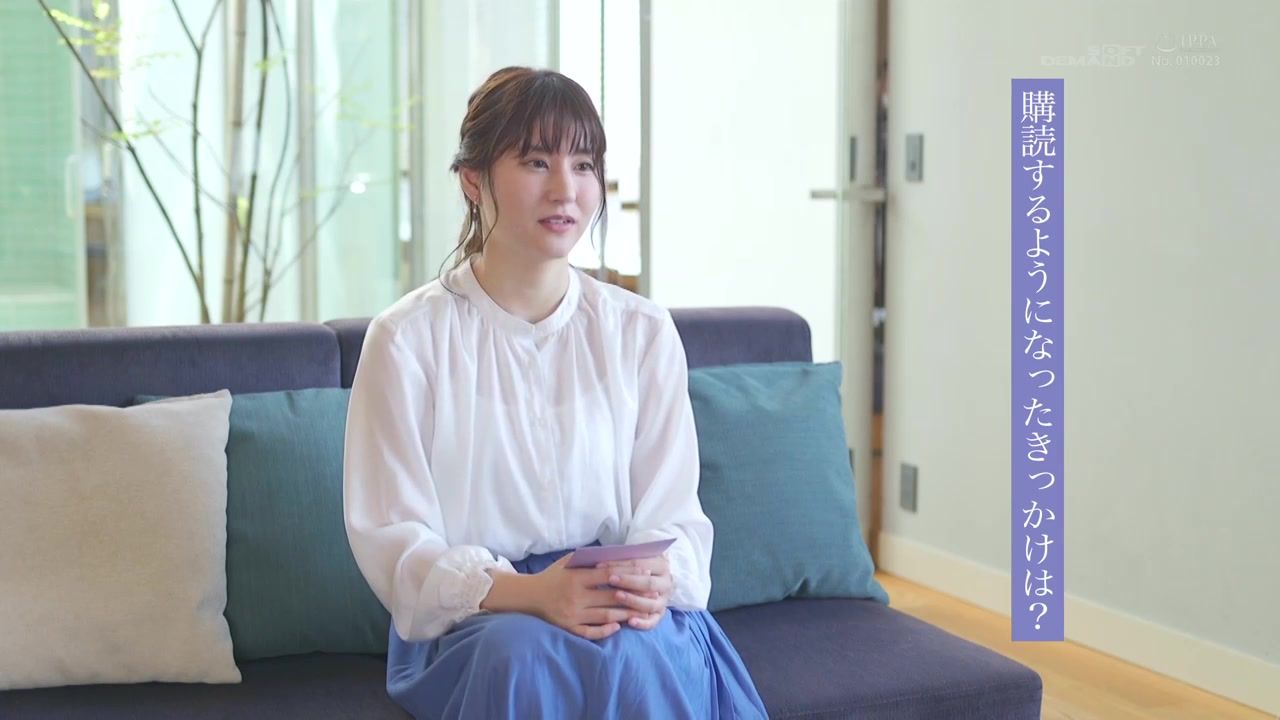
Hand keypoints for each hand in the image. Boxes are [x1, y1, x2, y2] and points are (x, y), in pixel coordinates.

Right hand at [524, 554, 650, 639]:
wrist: (529, 596)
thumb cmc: (553, 576)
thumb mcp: (568, 562)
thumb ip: (590, 558)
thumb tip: (617, 553)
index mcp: (576, 577)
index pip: (608, 574)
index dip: (629, 573)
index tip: (645, 573)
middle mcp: (575, 597)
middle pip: (611, 597)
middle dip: (634, 596)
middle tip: (651, 595)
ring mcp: (572, 615)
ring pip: (605, 616)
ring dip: (625, 614)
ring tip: (641, 611)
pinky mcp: (568, 628)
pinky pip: (591, 632)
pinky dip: (606, 631)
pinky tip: (618, 627)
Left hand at [598, 554, 673, 630]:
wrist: (656, 583)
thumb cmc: (638, 570)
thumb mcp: (635, 562)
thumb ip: (622, 562)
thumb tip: (601, 565)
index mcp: (661, 566)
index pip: (642, 564)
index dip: (622, 565)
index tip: (602, 566)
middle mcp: (666, 584)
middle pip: (649, 583)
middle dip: (629, 581)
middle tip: (611, 579)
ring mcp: (664, 601)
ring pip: (651, 604)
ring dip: (633, 600)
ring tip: (616, 596)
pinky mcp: (660, 615)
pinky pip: (653, 622)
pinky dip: (642, 623)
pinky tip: (629, 621)